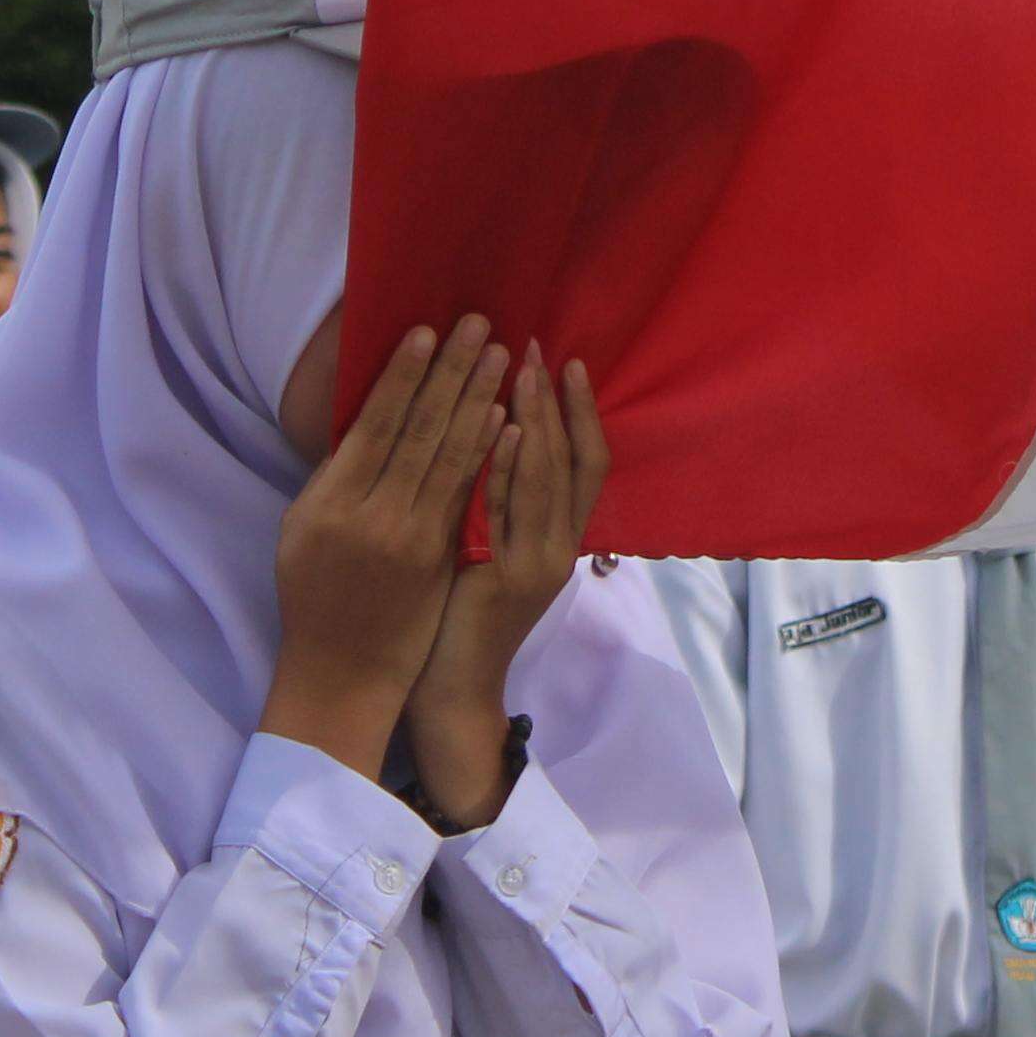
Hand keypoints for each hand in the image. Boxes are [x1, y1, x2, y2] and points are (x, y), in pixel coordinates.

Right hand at [263, 320, 511, 777]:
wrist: (342, 670)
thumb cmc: (313, 591)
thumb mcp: (303, 528)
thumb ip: (335, 476)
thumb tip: (367, 417)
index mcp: (331, 501)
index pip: (376, 424)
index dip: (404, 376)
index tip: (426, 332)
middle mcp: (375, 515)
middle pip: (421, 430)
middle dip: (451, 373)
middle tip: (477, 323)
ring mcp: (414, 538)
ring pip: (452, 457)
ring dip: (479, 400)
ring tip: (499, 355)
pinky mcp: (444, 558)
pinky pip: (470, 495)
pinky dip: (489, 453)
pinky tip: (507, 418)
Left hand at [401, 352, 604, 823]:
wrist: (449, 690)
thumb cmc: (455, 616)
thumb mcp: (483, 548)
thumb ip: (492, 500)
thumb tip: (483, 431)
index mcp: (558, 538)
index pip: (586, 462)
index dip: (580, 411)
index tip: (565, 361)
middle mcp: (561, 548)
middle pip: (575, 460)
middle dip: (556, 400)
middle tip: (536, 346)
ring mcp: (540, 563)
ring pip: (549, 477)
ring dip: (537, 417)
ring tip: (521, 367)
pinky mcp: (510, 578)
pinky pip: (513, 510)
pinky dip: (510, 463)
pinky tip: (502, 425)